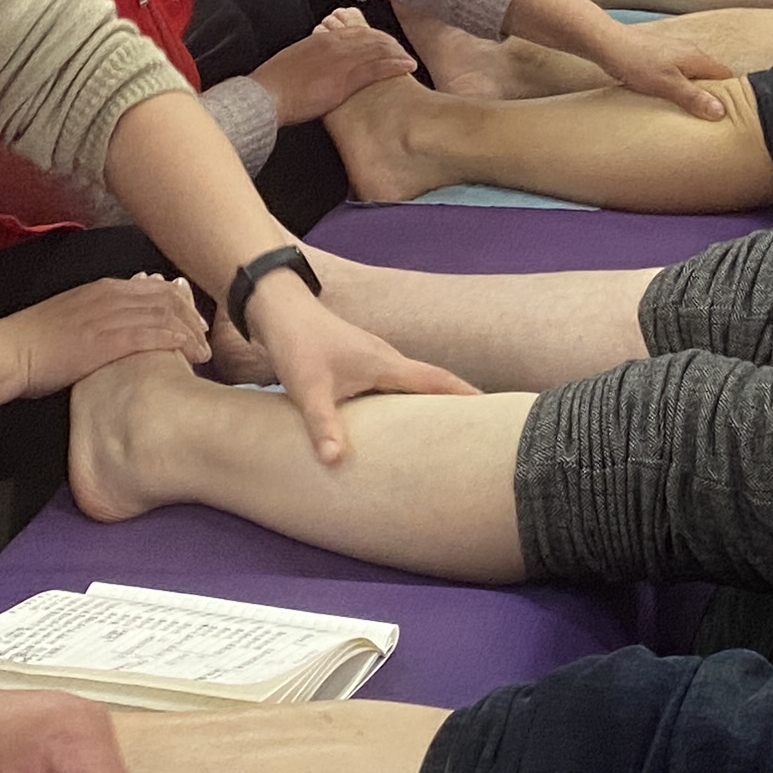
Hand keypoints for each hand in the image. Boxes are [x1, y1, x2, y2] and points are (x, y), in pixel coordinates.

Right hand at [4, 273, 209, 397]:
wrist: (10, 351)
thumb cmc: (35, 340)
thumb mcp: (72, 314)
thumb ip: (100, 312)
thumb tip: (121, 322)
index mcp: (102, 288)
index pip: (155, 288)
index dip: (181, 304)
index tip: (193, 322)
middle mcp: (109, 296)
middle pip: (166, 299)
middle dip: (191, 318)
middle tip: (206, 338)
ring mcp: (108, 316)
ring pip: (162, 316)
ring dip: (188, 333)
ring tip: (203, 351)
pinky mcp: (104, 340)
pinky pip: (148, 335)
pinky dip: (172, 341)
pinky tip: (186, 351)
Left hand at [246, 280, 476, 464]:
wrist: (278, 309)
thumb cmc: (298, 344)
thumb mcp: (310, 390)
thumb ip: (324, 426)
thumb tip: (335, 462)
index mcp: (386, 363)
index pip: (436, 380)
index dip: (465, 395)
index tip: (494, 409)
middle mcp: (386, 359)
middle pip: (430, 383)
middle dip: (454, 402)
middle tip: (478, 429)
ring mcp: (372, 359)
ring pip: (409, 385)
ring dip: (427, 403)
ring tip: (442, 431)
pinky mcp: (356, 362)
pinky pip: (390, 385)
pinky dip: (402, 402)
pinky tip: (393, 421)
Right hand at [258, 10, 418, 126]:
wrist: (267, 94)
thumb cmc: (274, 84)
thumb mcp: (293, 62)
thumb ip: (310, 58)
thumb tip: (316, 64)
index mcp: (320, 39)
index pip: (354, 32)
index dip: (372, 37)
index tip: (382, 43)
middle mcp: (334, 44)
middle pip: (370, 38)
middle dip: (388, 44)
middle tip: (400, 50)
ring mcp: (341, 60)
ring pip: (377, 50)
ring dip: (396, 53)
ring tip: (408, 58)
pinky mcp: (345, 78)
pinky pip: (377, 68)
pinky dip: (395, 65)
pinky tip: (407, 66)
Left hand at [570, 12, 736, 120]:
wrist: (608, 44)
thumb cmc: (637, 63)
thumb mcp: (668, 85)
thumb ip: (693, 98)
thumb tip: (721, 112)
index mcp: (697, 57)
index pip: (725, 75)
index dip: (729, 94)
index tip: (727, 114)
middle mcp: (689, 53)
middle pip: (709, 76)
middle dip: (710, 95)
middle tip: (706, 118)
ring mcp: (674, 54)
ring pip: (692, 76)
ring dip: (691, 92)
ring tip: (687, 113)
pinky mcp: (660, 58)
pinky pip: (677, 75)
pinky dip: (677, 87)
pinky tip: (667, 99)